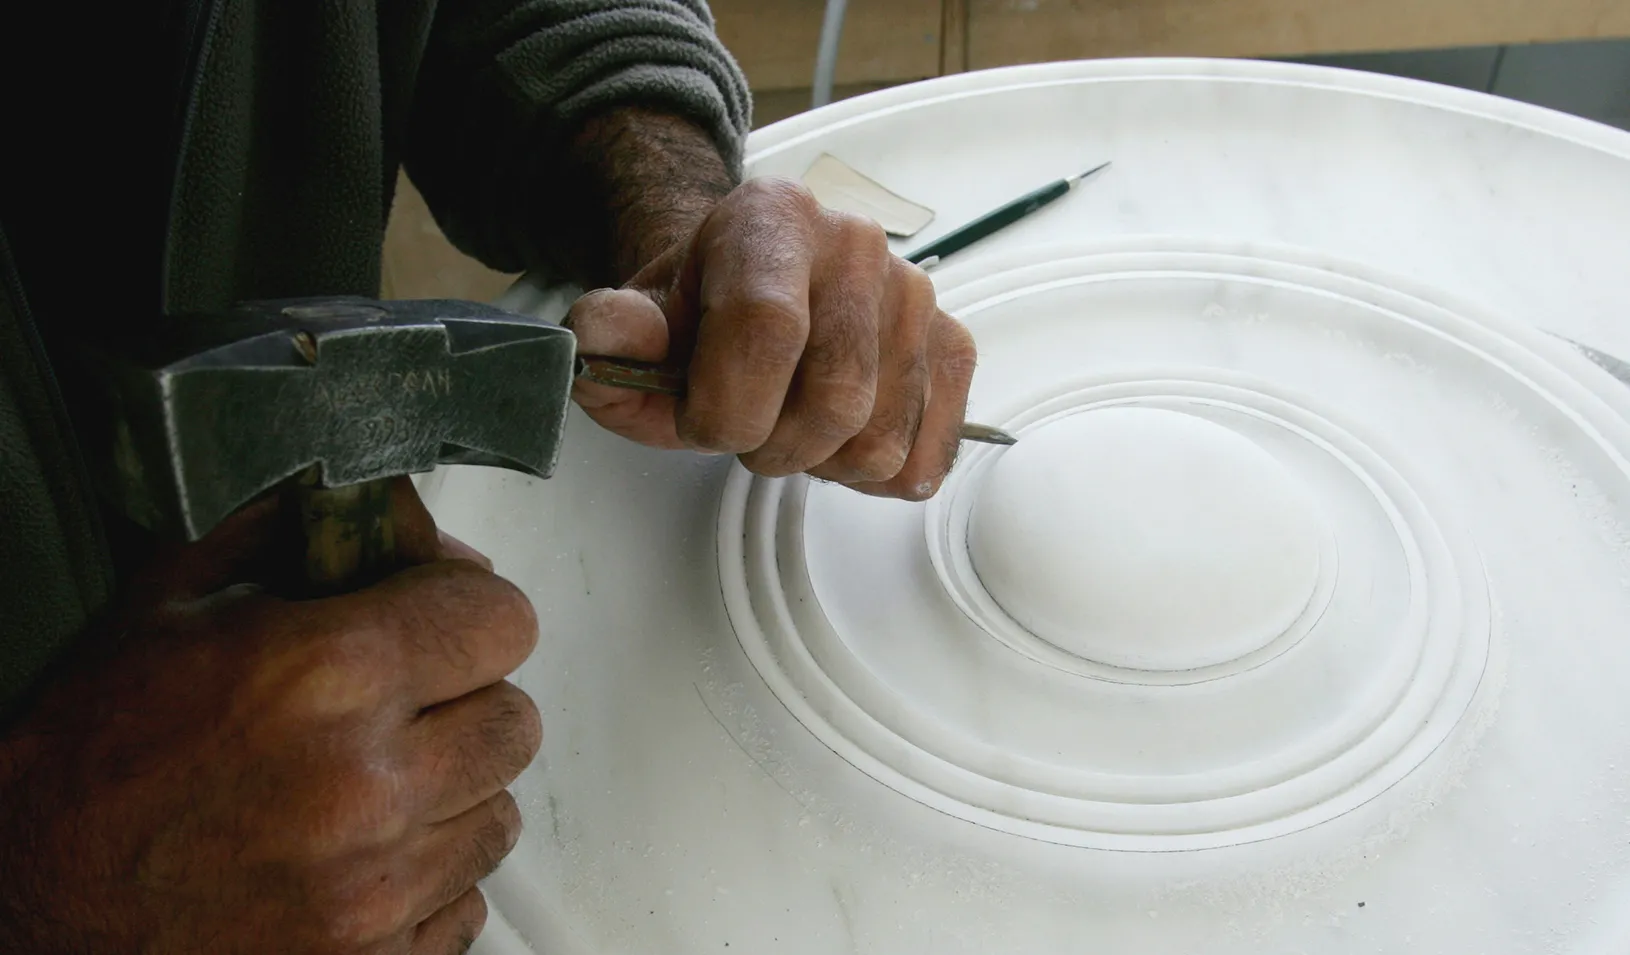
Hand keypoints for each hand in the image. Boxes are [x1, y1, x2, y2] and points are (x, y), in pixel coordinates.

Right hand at [0, 480, 540, 954]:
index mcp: (327, 673)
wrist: (21, 908)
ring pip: (497, 815)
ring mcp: (375, 889)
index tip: (434, 620)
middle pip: (514, 720)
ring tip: (368, 784)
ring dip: (451, 792)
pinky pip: (464, 904)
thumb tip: (400, 522)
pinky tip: (357, 856)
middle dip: (465, 698)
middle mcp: (368, 785)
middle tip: (400, 703)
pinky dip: (428, 879)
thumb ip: (294, 535)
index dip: (468, 610)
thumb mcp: (169, 601)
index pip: (502, 618)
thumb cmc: (85, 756)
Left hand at [566, 177, 978, 499]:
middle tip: (747, 430)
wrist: (754, 292)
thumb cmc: (699, 315)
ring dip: (823, 464)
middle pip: (836, 400)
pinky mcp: (952, 345)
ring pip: (881, 441)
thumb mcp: (636, 320)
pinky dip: (876, 475)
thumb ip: (609, 333)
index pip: (767, 329)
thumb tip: (602, 337)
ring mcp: (915, 296)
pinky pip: (927, 454)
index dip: (727, 407)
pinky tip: (840, 441)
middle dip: (774, 448)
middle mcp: (857, 244)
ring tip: (794, 427)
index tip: (698, 422)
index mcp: (773, 218)